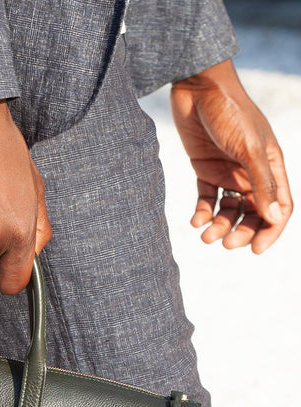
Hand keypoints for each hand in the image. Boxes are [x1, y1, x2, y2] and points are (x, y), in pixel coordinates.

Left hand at [171, 59, 291, 252]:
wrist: (197, 87)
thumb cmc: (229, 112)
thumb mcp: (248, 148)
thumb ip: (261, 183)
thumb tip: (274, 217)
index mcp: (271, 166)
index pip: (279, 207)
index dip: (270, 230)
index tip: (255, 250)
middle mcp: (252, 171)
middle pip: (252, 213)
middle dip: (241, 231)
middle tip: (225, 244)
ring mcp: (228, 171)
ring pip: (228, 209)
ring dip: (219, 225)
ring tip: (205, 235)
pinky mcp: (205, 168)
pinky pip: (206, 198)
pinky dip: (201, 212)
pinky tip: (195, 221)